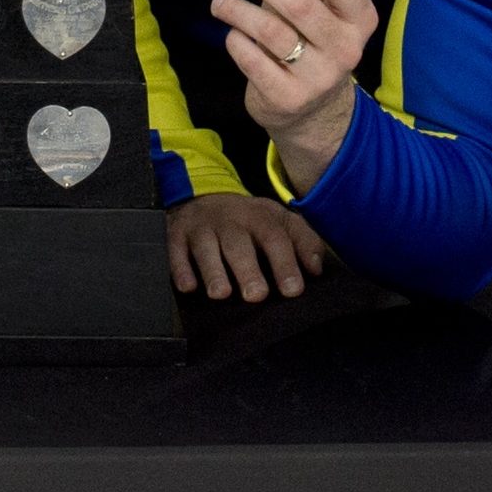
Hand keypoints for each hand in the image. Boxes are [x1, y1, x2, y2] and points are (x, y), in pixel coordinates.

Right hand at [166, 190, 328, 301]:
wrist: (202, 196)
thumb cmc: (247, 220)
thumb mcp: (279, 221)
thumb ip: (303, 242)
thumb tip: (317, 269)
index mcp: (259, 217)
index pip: (275, 238)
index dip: (285, 263)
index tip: (293, 290)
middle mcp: (229, 220)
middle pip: (239, 244)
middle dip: (247, 270)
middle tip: (256, 295)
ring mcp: (201, 227)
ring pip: (206, 247)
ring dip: (213, 270)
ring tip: (220, 294)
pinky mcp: (175, 235)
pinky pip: (174, 251)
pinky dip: (179, 268)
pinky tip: (187, 286)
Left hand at [210, 0, 376, 177]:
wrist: (313, 110)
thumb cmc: (311, 44)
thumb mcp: (321, 14)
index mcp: (360, 19)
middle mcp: (346, 48)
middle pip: (300, 3)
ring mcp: (319, 77)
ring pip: (271, 30)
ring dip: (238, 9)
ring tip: (221, 3)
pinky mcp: (289, 97)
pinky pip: (252, 58)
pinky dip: (236, 40)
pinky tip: (233, 34)